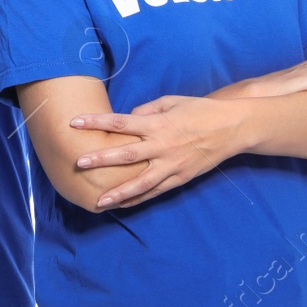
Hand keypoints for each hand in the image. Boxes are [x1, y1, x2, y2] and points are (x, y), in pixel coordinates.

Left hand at [68, 96, 241, 209]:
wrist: (232, 127)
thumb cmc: (199, 110)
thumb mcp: (171, 101)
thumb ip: (145, 109)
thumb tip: (125, 117)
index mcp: (158, 123)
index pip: (120, 122)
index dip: (96, 122)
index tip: (75, 122)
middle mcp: (162, 145)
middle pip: (126, 154)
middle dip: (101, 159)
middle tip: (79, 163)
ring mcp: (172, 165)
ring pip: (141, 182)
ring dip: (118, 192)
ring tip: (98, 201)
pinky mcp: (180, 178)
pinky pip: (156, 191)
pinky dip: (138, 199)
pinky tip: (121, 206)